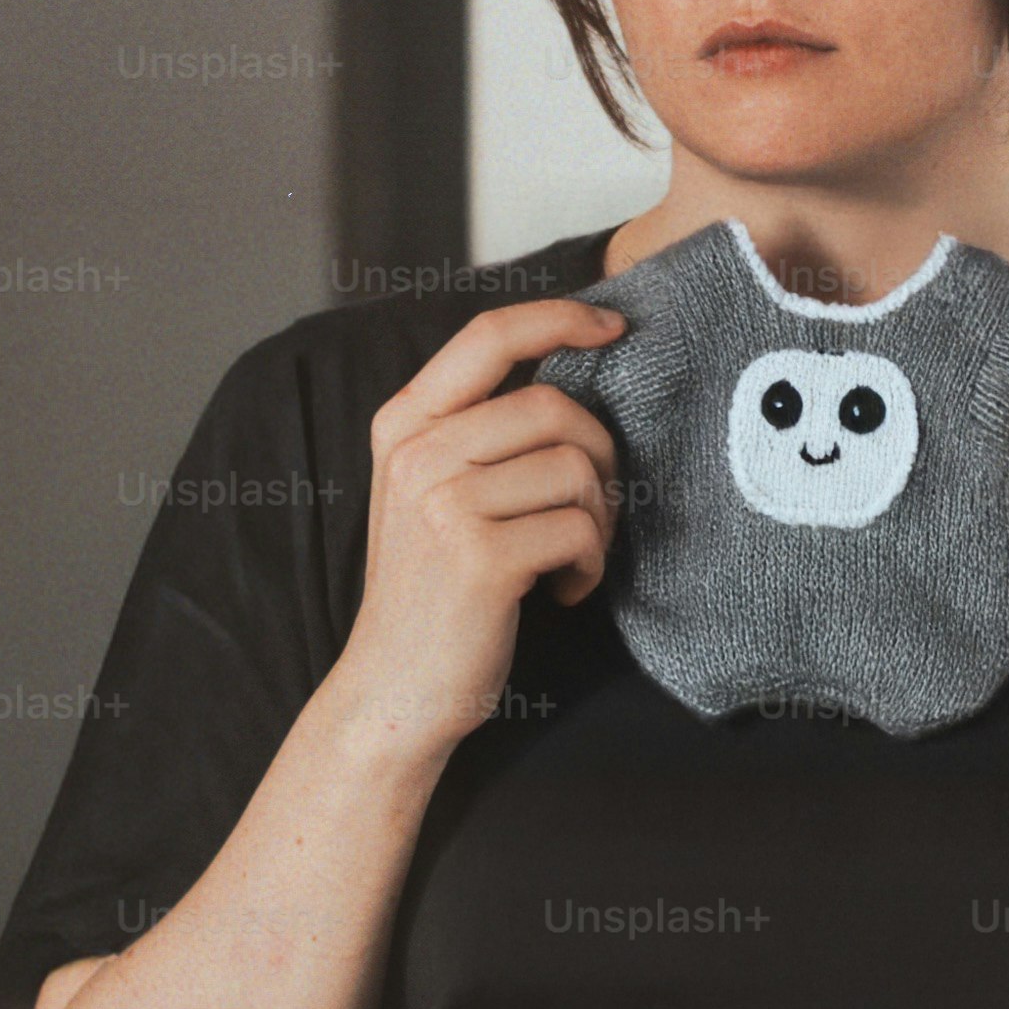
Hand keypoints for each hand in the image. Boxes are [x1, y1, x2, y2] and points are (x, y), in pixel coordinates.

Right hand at [325, 296, 625, 757]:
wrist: (394, 690)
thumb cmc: (434, 591)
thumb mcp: (431, 492)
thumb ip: (478, 431)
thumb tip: (573, 373)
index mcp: (404, 424)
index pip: (490, 335)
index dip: (560, 318)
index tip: (614, 327)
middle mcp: (417, 454)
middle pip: (554, 407)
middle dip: (598, 458)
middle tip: (589, 513)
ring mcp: (444, 503)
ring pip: (576, 470)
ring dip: (596, 521)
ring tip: (566, 559)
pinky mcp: (480, 557)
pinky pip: (580, 529)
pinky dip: (588, 564)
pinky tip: (560, 590)